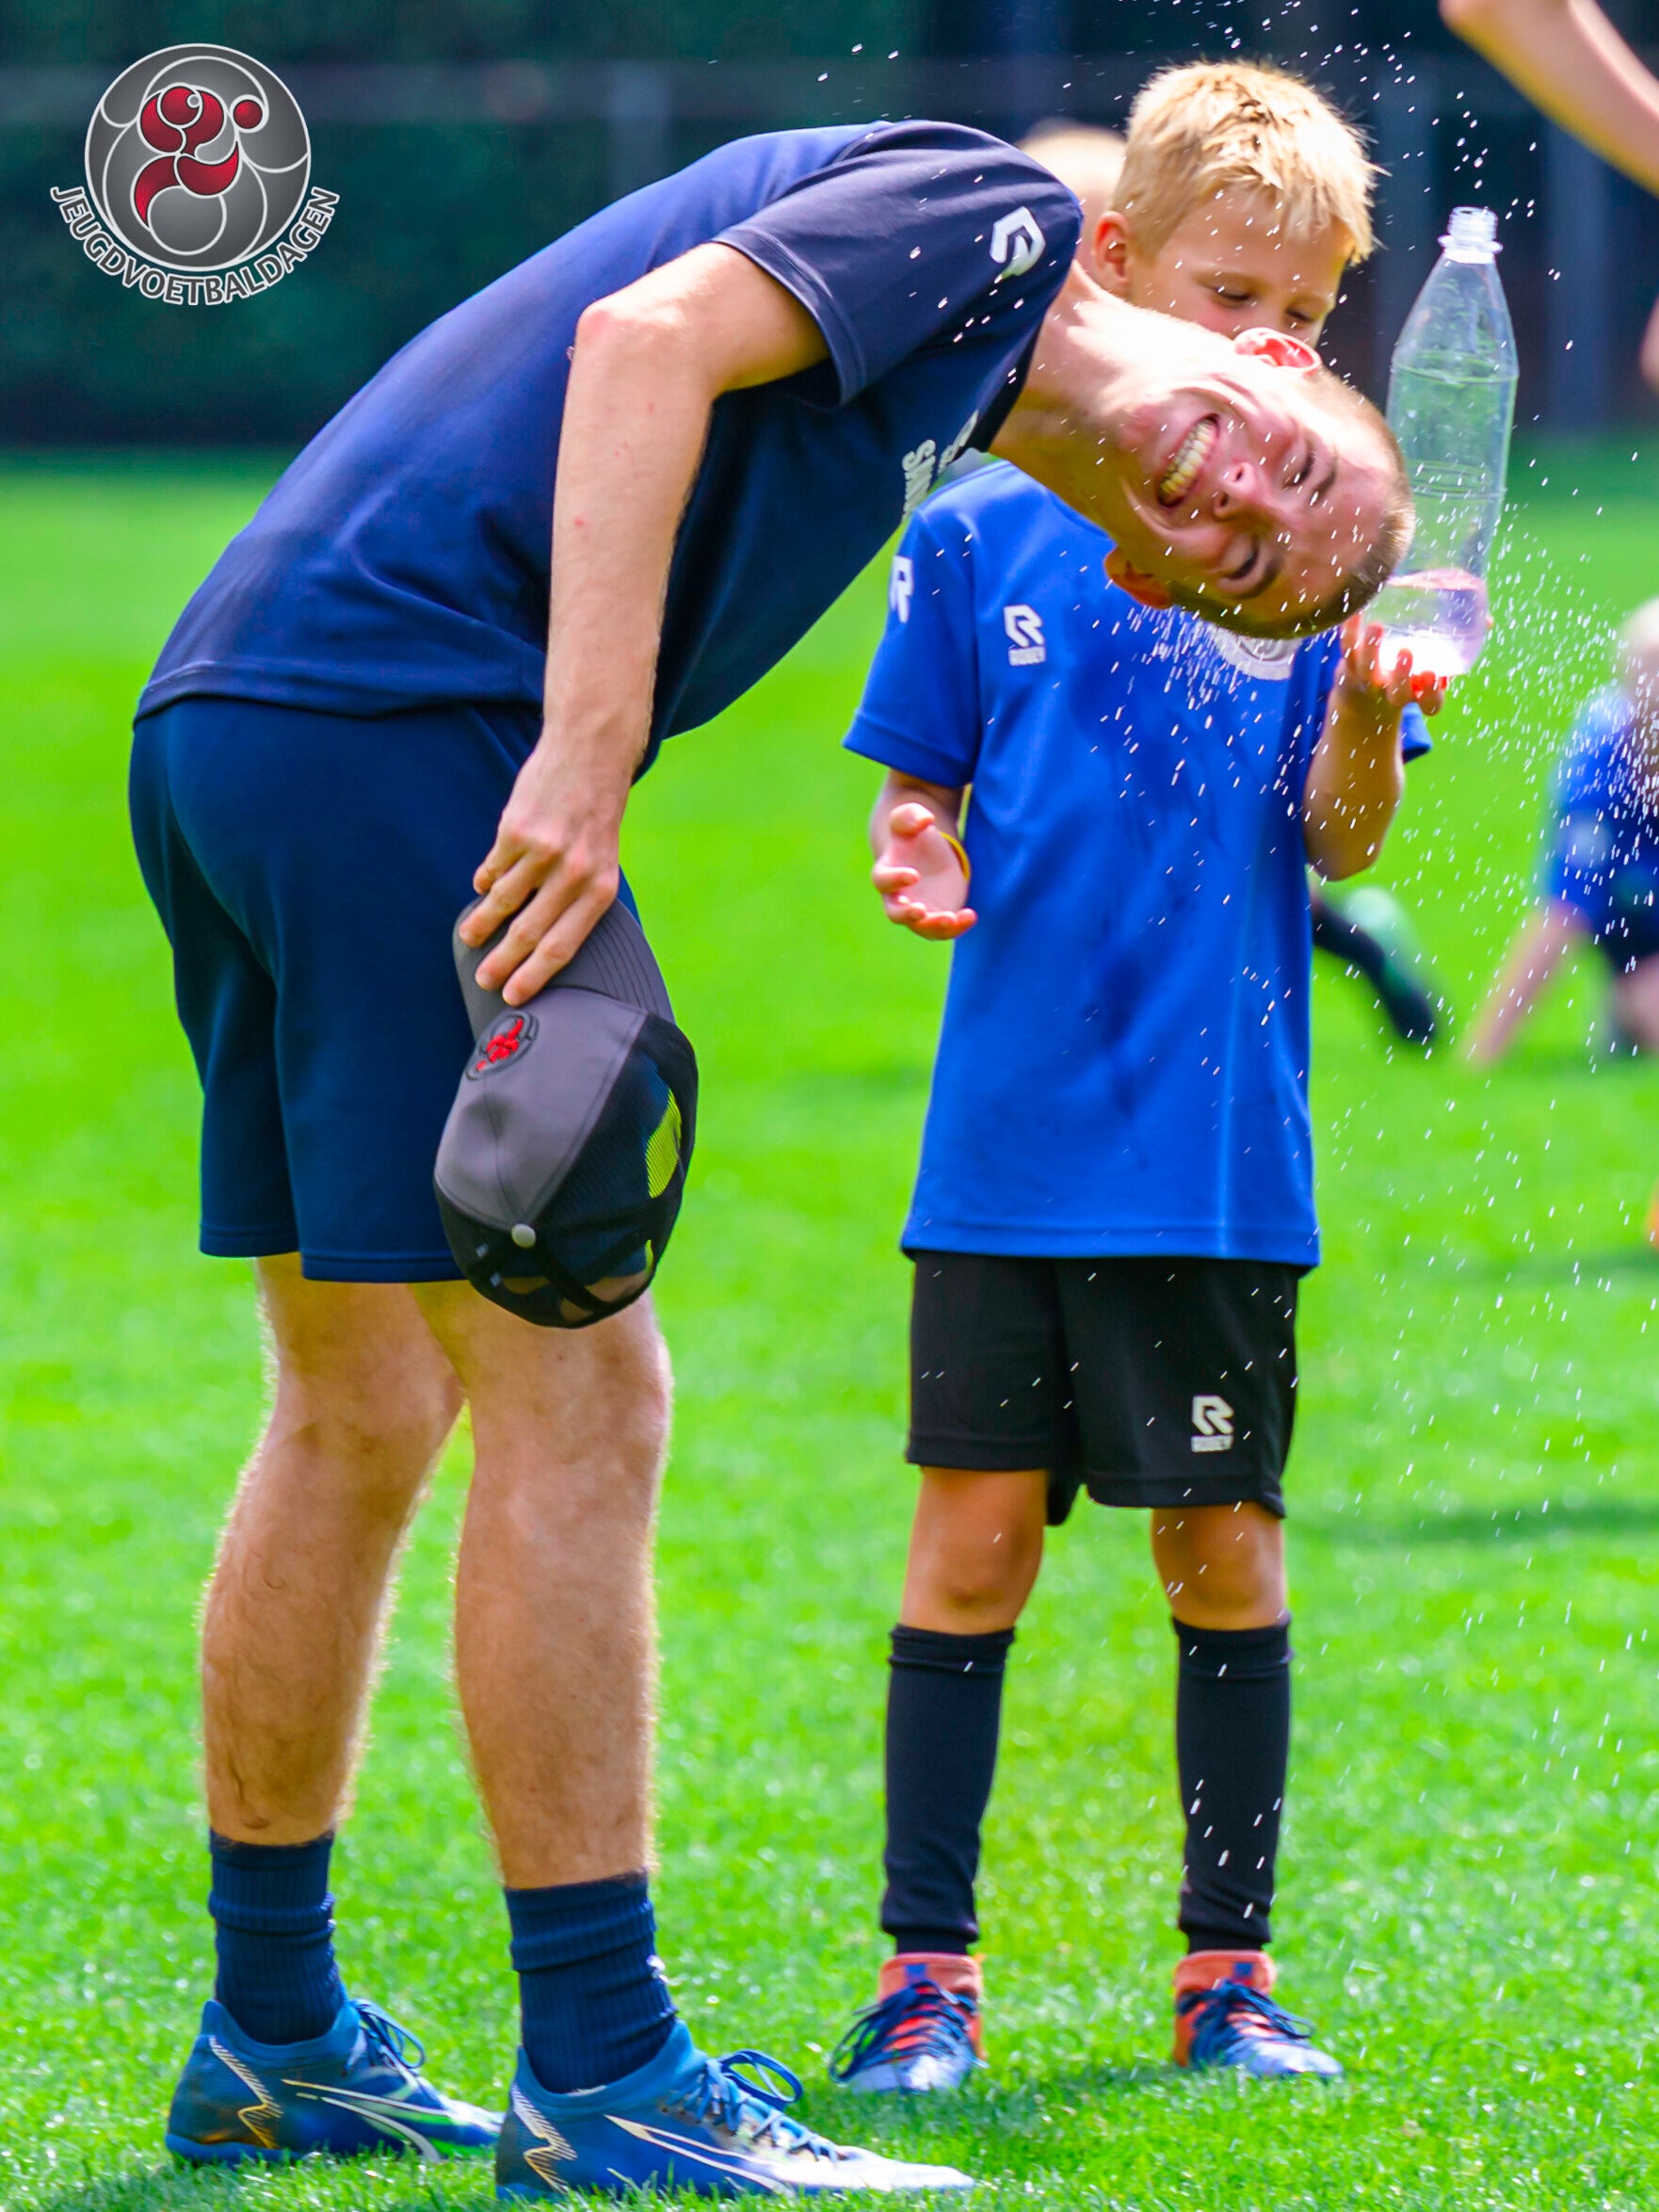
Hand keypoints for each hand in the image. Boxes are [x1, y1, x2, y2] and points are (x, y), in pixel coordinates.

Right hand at [459, 738, 629, 1004]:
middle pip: (527, 933)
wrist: (590, 754)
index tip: (512, 997)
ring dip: (482, 924)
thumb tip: (543, 941)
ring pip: (501, 902)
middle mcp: (571, 874)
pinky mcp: (515, 831)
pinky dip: (485, 882)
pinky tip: (481, 890)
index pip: (562, 947)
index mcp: (599, 889)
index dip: (533, 977)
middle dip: (501, 963)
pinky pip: (492, 869)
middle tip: (483, 979)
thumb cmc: (596, 815)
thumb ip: (579, 898)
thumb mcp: (603, 859)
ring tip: (470, 938)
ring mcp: (541, 852)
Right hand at [872, 802, 975, 939]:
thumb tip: (926, 819)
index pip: (883, 881)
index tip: (914, 874)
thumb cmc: (914, 836)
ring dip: (934, 926)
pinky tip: (970, 915)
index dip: (895, 879)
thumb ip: (911, 815)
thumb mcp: (910, 819)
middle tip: (920, 910)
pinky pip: (943, 929)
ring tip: (951, 918)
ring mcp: (917, 910)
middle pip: (895, 913)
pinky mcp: (936, 917)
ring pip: (921, 927)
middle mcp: (897, 897)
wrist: (926, 854)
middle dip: (906, 914)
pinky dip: (956, 926)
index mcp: (887, 872)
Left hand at [1337, 615, 1448, 719]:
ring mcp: (1370, 680)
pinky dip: (1350, 632)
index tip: (1433, 674)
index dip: (1431, 694)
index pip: (1430, 704)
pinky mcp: (1351, 665)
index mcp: (1418, 693)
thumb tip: (1484, 620)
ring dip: (1372, 651)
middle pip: (1397, 694)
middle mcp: (1393, 691)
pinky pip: (1348, 651)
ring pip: (1367, 673)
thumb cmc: (1411, 663)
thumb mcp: (1436, 657)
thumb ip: (1458, 641)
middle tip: (1406, 651)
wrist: (1364, 682)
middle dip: (1402, 675)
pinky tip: (1355, 612)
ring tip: (1377, 626)